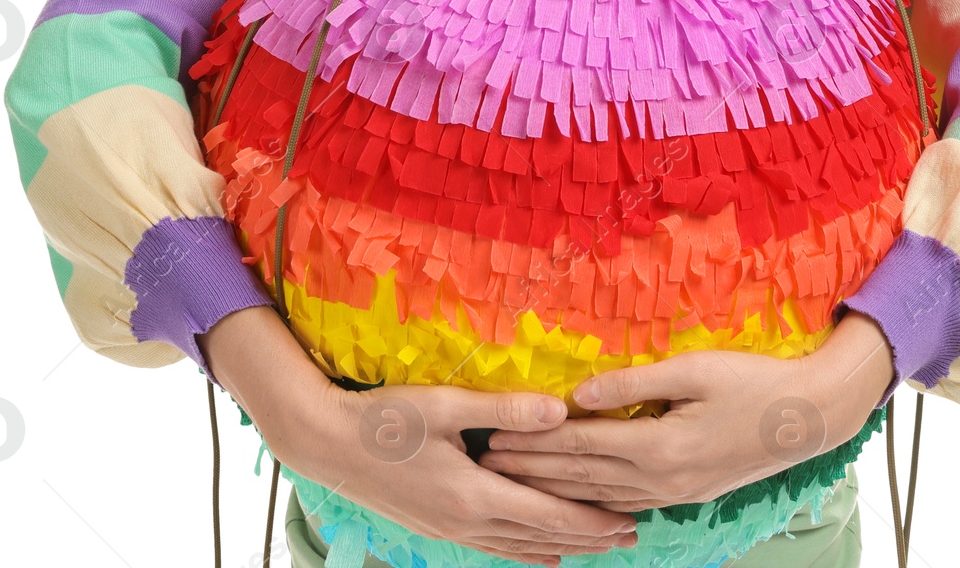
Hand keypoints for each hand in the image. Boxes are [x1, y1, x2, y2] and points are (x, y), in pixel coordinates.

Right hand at [202, 306, 640, 564]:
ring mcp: (451, 528)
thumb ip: (505, 410)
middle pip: (542, 536)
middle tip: (631, 535)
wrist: (328, 443)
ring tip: (600, 545)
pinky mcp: (438, 525)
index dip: (591, 519)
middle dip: (589, 537)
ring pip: (521, 545)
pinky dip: (526, 551)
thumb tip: (559, 413)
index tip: (628, 518)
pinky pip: (494, 546)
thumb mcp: (447, 406)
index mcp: (474, 493)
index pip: (548, 513)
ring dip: (564, 546)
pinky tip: (541, 553)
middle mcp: (467, 521)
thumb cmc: (387, 418)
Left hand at [477, 312, 895, 511]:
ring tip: (516, 480)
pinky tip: (575, 500)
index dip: (535, 440)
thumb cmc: (751, 381)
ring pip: (599, 494)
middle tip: (489, 460)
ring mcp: (674, 493)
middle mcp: (662, 479)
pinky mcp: (685, 494)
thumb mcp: (691, 370)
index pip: (580, 445)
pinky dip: (591, 500)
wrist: (806, 418)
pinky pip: (626, 501)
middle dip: (532, 468)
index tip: (497, 433)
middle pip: (581, 476)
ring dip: (554, 487)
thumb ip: (632, 384)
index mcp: (659, 446)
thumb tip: (578, 394)